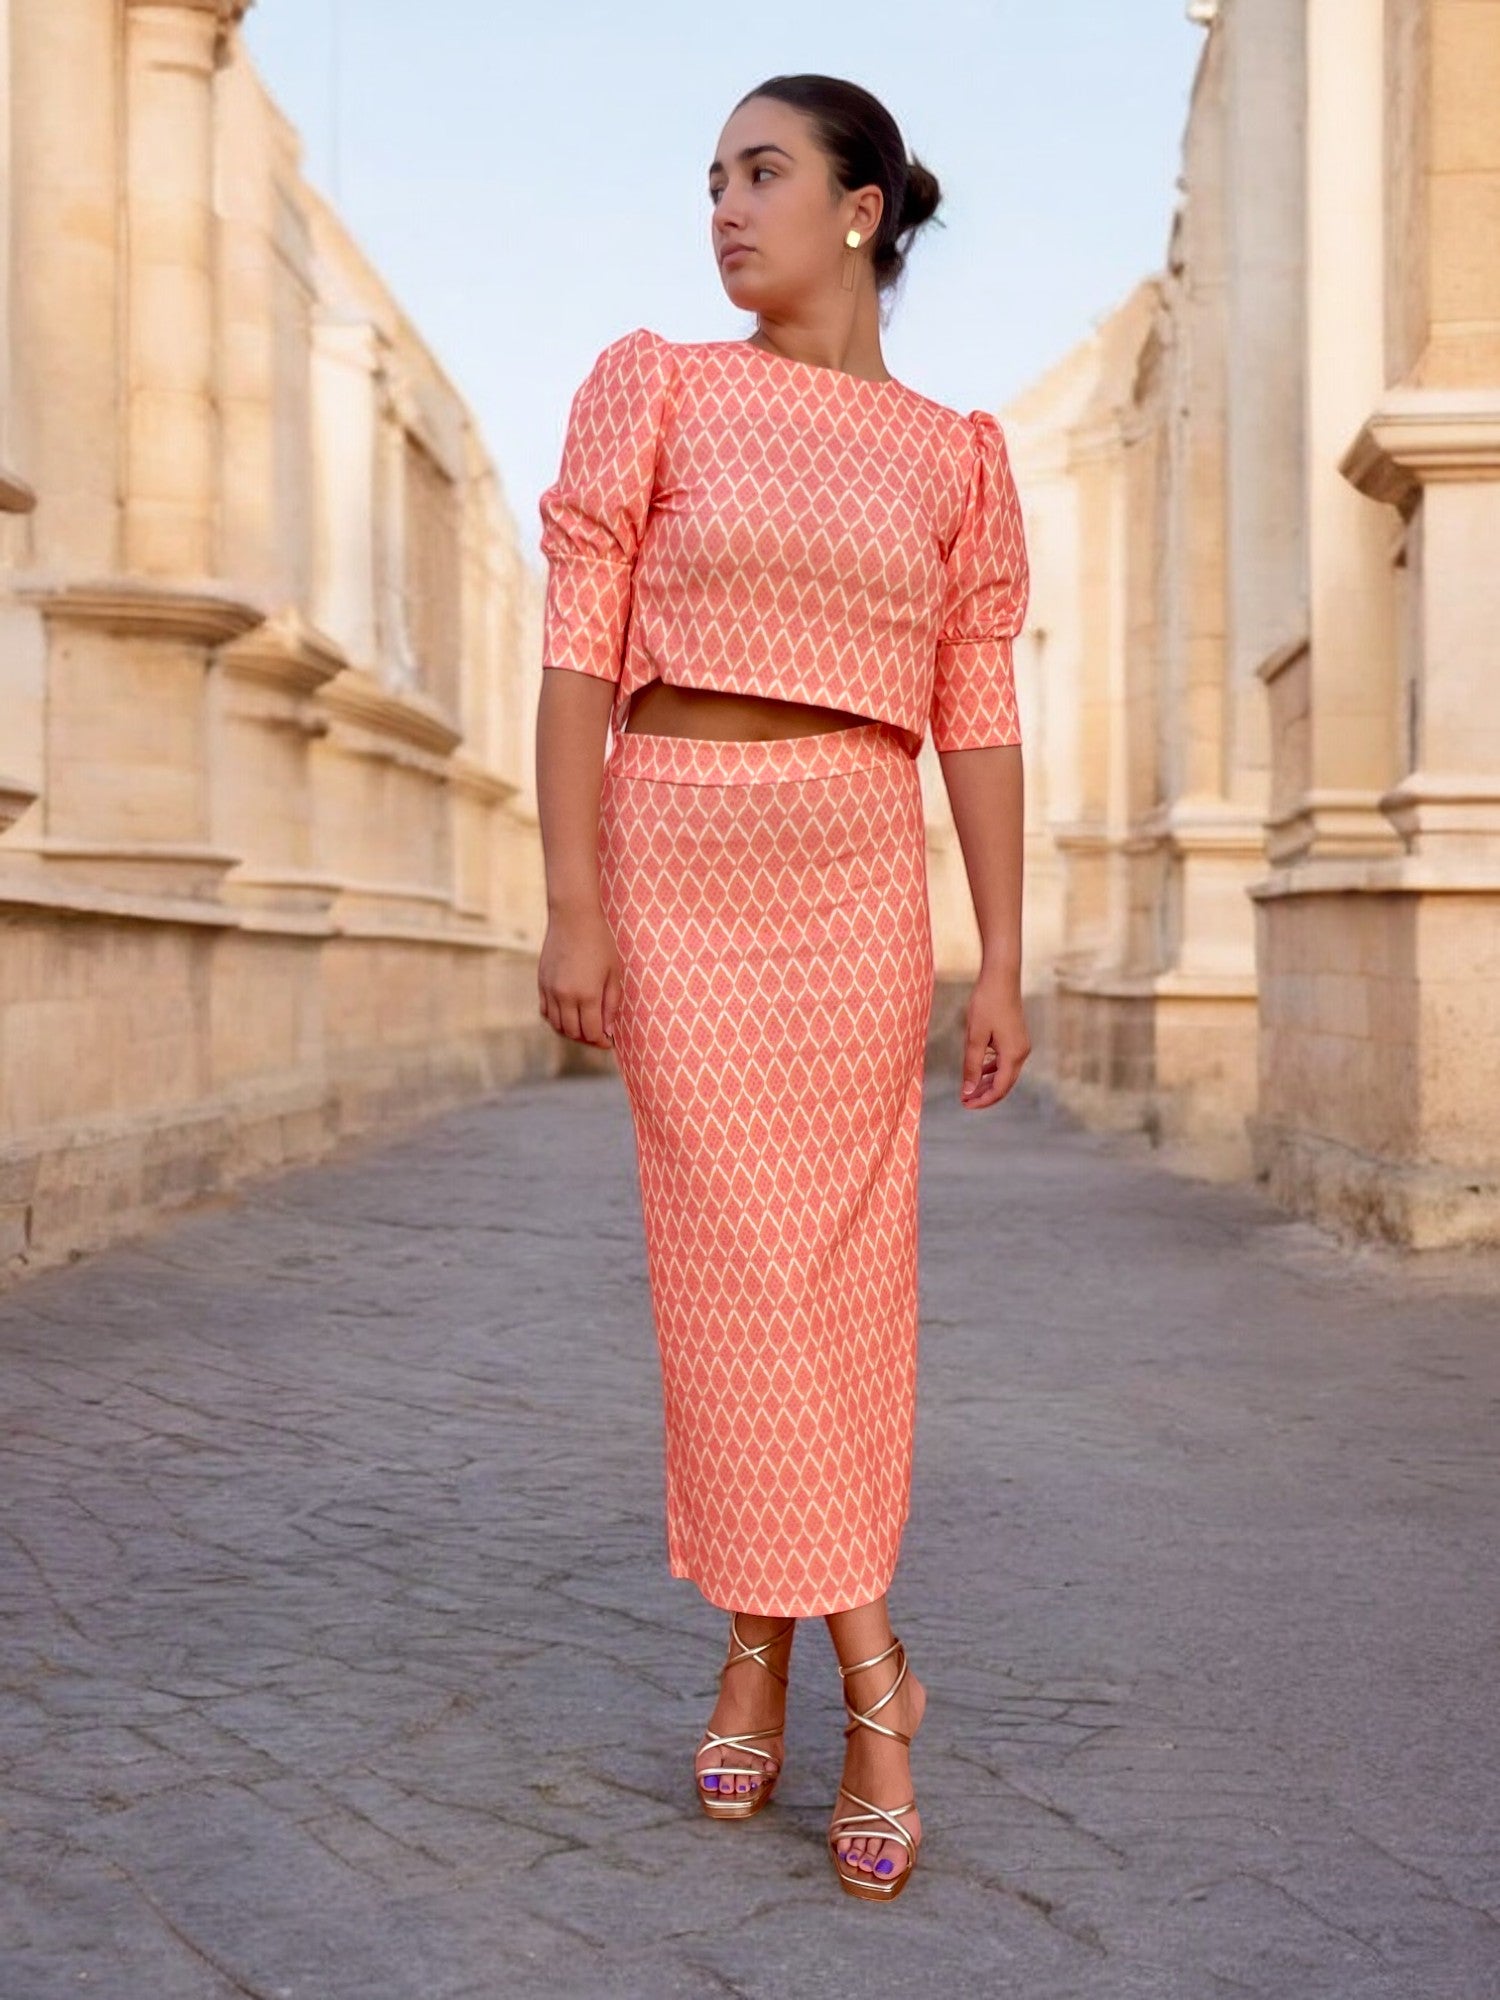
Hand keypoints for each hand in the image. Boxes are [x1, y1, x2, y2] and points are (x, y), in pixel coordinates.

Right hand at [538, 905, 623, 1048]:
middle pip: (574, 1033)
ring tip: (585, 1027)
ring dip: (572, 1032)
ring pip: (558, 1026)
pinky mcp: (541, 984)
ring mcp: (550, 991)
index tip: (610, 1042)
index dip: (602, 1042)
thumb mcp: (614, 973)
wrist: (572, 917)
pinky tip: (568, 1016)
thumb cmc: (599, 942)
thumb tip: (608, 1030)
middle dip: (588, 1039)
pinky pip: (546, 1013)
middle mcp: (565, 997)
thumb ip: (612, 1004)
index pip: (592, 1032)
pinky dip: (556, 1020)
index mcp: (587, 995)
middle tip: (599, 1036)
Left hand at [959, 962, 1028, 1107]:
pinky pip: (1005, 1062)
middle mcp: (1021, 1053)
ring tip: (969, 1090)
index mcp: (1013, 1054)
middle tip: (965, 1101)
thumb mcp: (975, 1037)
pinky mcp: (1017, 1038)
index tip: (965, 1105)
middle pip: (1004, 1084)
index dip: (982, 1100)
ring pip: (1005, 1073)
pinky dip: (992, 1070)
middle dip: (985, 1095)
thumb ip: (972, 1065)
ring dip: (988, 1083)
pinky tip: (979, 1071)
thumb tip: (968, 1090)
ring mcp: (1021, 1045)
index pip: (999, 1088)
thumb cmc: (987, 1003)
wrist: (1001, 977)